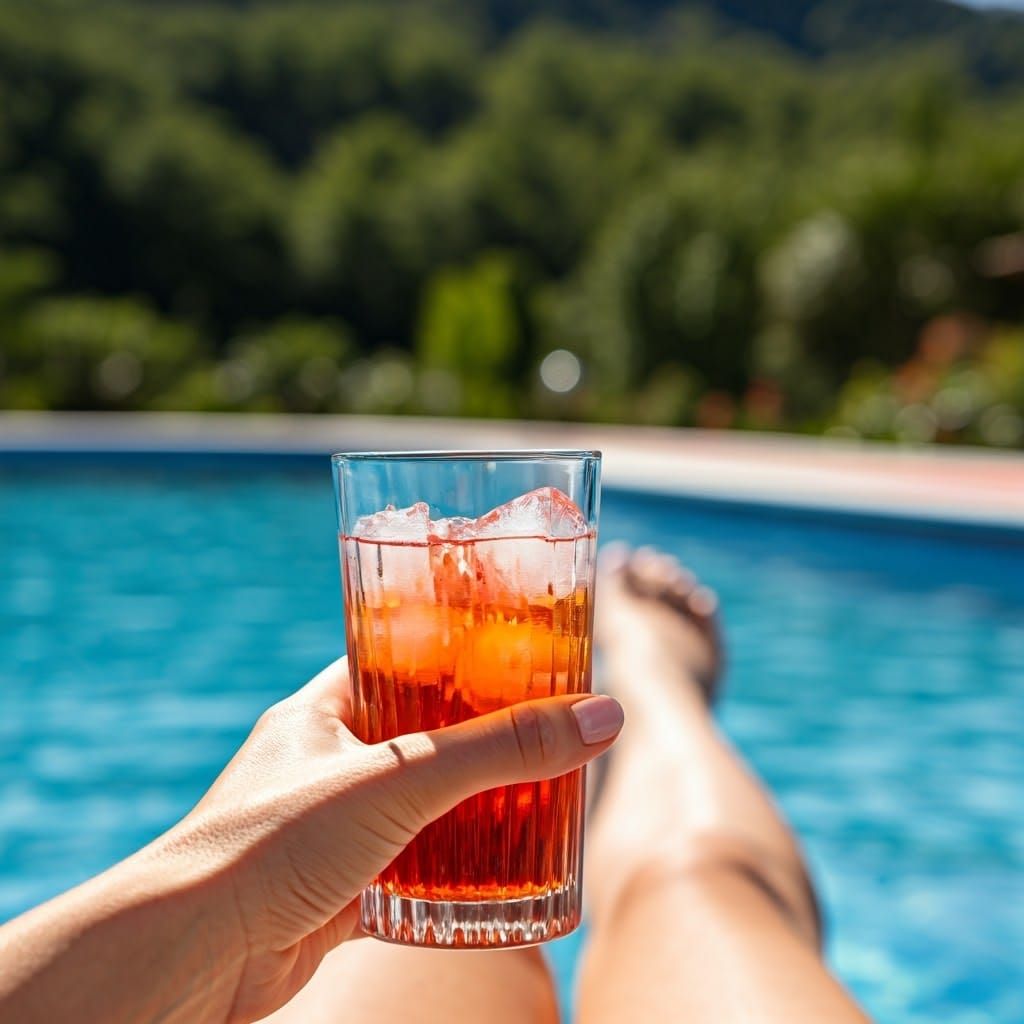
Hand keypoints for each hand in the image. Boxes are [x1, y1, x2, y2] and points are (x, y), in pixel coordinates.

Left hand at [173, 657, 622, 1022]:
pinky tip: (500, 882)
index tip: (520, 649)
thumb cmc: (272, 842)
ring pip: (421, 809)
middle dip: (482, 740)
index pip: (401, 655)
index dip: (460, 648)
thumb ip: (499, 751)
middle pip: (423, 736)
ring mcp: (332, 828)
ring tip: (540, 803)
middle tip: (547, 734)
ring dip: (473, 812)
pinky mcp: (337, 891)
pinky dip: (452, 878)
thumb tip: (602, 717)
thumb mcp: (400, 781)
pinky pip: (410, 874)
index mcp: (325, 709)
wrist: (190, 956)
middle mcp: (327, 762)